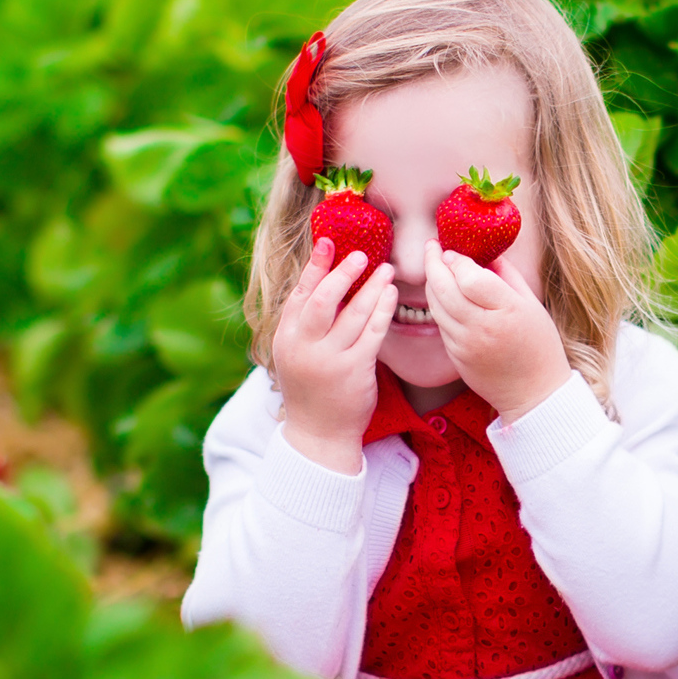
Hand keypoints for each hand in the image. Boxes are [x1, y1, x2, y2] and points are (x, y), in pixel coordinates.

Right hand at [270, 237, 396, 473]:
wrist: (318, 436)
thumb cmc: (311, 391)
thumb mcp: (295, 356)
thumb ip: (304, 326)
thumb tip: (322, 284)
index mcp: (286, 339)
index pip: (299, 295)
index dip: (314, 267)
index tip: (327, 242)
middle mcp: (304, 347)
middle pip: (322, 300)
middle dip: (342, 273)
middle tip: (361, 254)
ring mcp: (329, 360)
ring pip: (353, 313)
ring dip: (371, 288)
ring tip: (385, 269)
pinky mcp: (354, 370)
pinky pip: (372, 332)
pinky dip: (383, 310)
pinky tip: (391, 295)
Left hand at [426, 243, 570, 419]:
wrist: (534, 393)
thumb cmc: (539, 345)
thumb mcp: (531, 304)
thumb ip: (506, 275)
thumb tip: (485, 251)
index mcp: (506, 311)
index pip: (469, 277)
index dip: (457, 260)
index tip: (454, 250)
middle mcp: (482, 328)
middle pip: (443, 288)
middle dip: (432, 263)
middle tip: (431, 248)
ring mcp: (465, 345)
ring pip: (436, 306)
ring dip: (431, 283)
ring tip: (435, 268)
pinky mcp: (455, 357)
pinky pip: (441, 324)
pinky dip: (439, 306)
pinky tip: (444, 295)